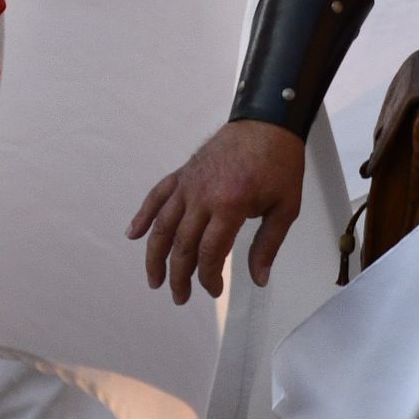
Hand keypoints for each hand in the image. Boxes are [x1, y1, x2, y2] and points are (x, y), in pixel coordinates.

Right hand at [128, 120, 306, 304]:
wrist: (268, 121)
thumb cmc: (280, 163)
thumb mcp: (285, 207)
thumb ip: (268, 245)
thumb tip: (259, 280)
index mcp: (230, 206)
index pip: (208, 253)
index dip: (208, 278)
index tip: (214, 291)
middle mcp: (202, 195)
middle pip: (182, 244)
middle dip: (179, 276)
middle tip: (180, 297)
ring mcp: (189, 183)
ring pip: (163, 224)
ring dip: (155, 255)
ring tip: (154, 280)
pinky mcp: (184, 173)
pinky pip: (158, 195)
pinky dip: (143, 214)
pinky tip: (132, 233)